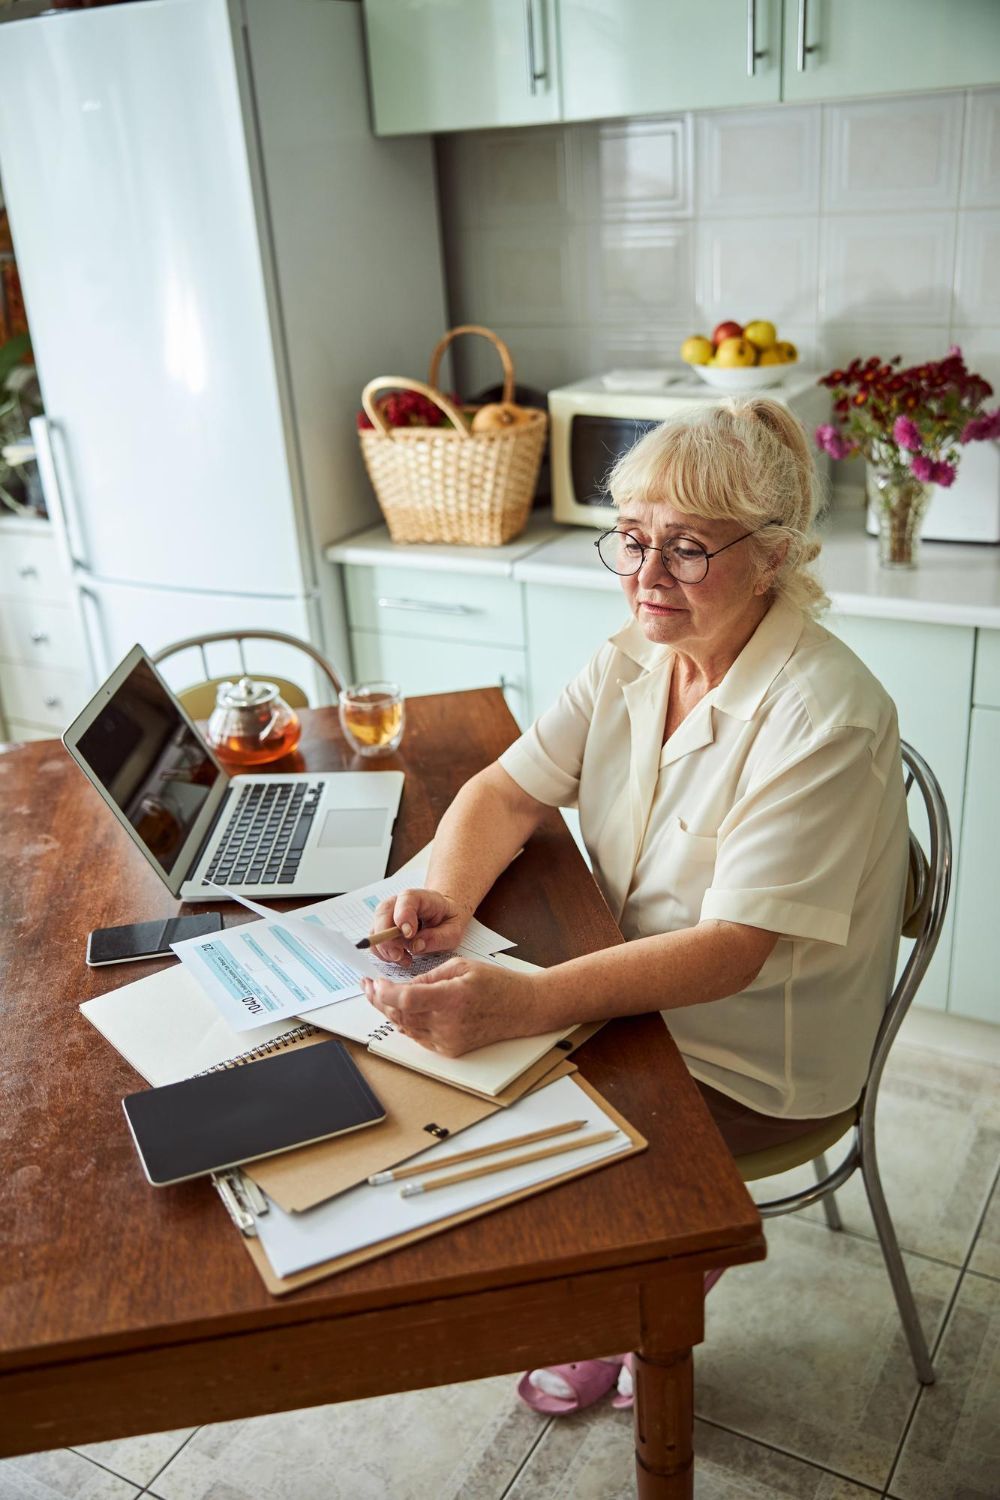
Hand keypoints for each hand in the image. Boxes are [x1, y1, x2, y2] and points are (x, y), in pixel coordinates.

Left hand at [362, 957, 538, 1055]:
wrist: (522, 1009)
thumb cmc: (497, 984)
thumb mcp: (461, 966)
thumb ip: (429, 976)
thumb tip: (403, 985)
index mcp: (452, 998)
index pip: (406, 999)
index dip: (384, 992)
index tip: (374, 982)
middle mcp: (449, 1023)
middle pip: (400, 1015)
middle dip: (379, 1000)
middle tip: (368, 987)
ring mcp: (448, 1040)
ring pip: (406, 1027)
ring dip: (389, 1012)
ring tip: (378, 996)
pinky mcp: (450, 1049)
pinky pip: (418, 1036)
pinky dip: (405, 1023)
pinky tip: (398, 1011)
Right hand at [367, 887, 471, 963]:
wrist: (442, 917)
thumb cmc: (447, 921)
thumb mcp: (453, 931)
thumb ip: (438, 938)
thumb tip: (416, 945)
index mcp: (421, 897)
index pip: (407, 900)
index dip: (404, 916)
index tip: (409, 934)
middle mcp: (399, 902)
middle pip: (383, 913)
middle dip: (387, 938)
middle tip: (399, 955)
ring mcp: (388, 914)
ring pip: (376, 928)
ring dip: (386, 949)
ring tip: (405, 958)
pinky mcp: (383, 928)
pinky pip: (376, 941)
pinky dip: (384, 953)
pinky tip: (400, 957)